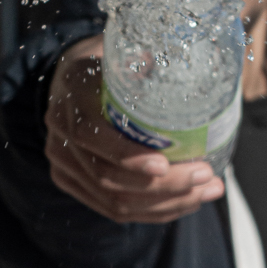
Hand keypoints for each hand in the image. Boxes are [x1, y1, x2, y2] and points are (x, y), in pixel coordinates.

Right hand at [44, 35, 224, 223]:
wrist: (70, 83)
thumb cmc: (105, 68)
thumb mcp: (121, 56)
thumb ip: (145, 64)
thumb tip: (183, 67)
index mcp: (71, 99)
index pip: (91, 136)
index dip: (127, 156)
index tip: (165, 164)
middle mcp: (60, 137)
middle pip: (108, 177)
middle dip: (163, 186)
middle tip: (204, 175)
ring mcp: (65, 165)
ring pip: (114, 201)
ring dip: (166, 203)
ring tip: (206, 191)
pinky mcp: (74, 184)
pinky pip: (113, 209)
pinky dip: (153, 211)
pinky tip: (185, 203)